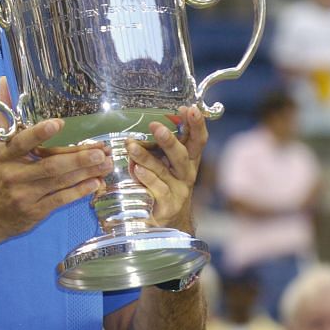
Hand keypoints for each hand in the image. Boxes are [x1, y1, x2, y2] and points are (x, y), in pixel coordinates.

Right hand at [0, 77, 112, 243]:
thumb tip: (4, 82)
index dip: (40, 133)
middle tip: (101, 149)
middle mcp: (14, 175)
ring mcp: (25, 195)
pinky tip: (96, 183)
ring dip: (86, 172)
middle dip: (78, 157)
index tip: (59, 124)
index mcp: (4, 156)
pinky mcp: (35, 212)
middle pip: (50, 165)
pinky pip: (61, 200)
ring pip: (60, 182)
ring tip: (106, 163)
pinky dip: (79, 191)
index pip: (22, 142)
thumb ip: (2, 114)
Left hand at [126, 106, 207, 231]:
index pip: (197, 140)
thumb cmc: (165, 184)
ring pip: (164, 171)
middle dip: (169, 140)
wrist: (169, 221)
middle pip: (181, 155)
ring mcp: (178, 191)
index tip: (189, 108)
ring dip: (146, 157)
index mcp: (188, 160)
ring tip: (131, 146)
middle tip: (154, 125)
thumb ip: (162, 145)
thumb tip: (152, 118)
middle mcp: (186, 175)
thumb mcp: (167, 162)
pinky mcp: (167, 206)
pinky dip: (146, 179)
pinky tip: (136, 170)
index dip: (196, 125)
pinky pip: (157, 190)